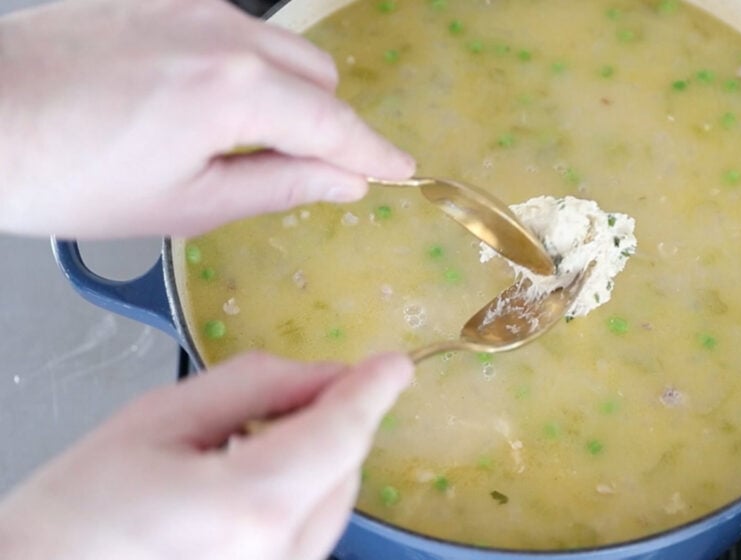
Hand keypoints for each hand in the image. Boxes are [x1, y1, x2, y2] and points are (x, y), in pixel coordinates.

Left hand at [0, 0, 414, 238]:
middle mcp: (223, 31)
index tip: (402, 170)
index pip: (335, 125)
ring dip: (282, 90)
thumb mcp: (186, 204)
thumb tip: (345, 181)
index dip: (374, 153)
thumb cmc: (70, 179)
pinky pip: (229, 27)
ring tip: (229, 136)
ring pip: (277, 45)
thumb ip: (280, 186)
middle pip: (318, 75)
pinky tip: (191, 98)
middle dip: (321, 122)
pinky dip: (238, 64)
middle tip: (289, 169)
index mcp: (237, 92)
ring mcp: (186, 3)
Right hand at [0, 352, 413, 559]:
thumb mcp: (157, 421)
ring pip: (329, 508)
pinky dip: (295, 500)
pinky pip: (304, 539)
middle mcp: (280, 557)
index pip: (342, 434)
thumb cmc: (73, 511)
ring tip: (245, 446)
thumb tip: (324, 372)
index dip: (371, 391)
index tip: (393, 366)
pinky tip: (241, 486)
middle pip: (343, 472)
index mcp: (254, 505)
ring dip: (315, 463)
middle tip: (294, 394)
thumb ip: (254, 387)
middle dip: (334, 424)